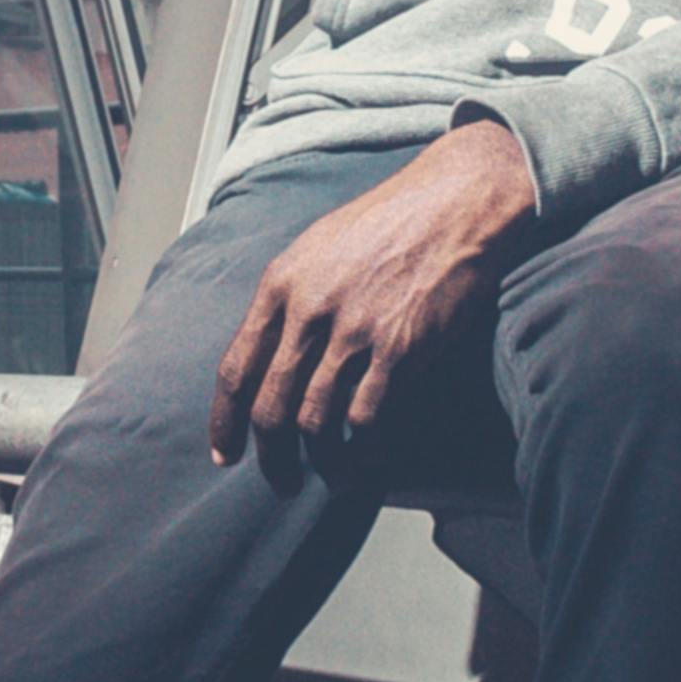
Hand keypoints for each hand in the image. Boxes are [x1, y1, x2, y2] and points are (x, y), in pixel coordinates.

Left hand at [210, 123, 540, 470]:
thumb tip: (271, 352)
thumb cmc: (389, 221)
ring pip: (316, 420)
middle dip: (270, 455)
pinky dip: (365, 447)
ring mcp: (354, 331)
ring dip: (321, 460)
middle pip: (271, 405)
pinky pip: (368, 417)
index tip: (226, 453)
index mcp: (281, 283)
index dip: (226, 420)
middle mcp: (310, 309)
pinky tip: (370, 455)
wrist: (455, 202)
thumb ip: (291, 297)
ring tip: (332, 475)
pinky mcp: (400, 348)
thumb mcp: (319, 246)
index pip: (236, 368)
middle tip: (279, 479)